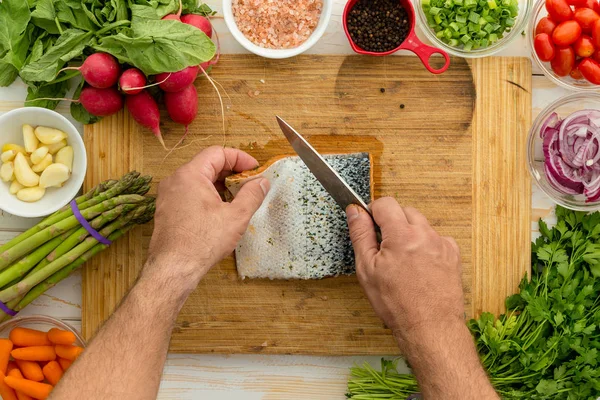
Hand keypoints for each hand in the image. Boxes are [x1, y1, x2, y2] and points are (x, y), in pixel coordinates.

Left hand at [145, 146, 269, 290]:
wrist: (174, 268)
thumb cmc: (202, 241)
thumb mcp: (236, 216)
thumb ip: (252, 194)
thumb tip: (262, 182)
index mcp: (190, 174)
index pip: (217, 153)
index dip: (240, 158)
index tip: (255, 169)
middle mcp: (175, 180)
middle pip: (207, 165)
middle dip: (231, 172)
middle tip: (250, 184)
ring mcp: (168, 195)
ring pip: (199, 180)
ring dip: (220, 185)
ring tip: (238, 198)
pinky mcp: (167, 210)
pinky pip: (190, 193)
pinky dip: (207, 195)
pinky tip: (221, 211)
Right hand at [346, 198, 463, 341]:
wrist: (429, 326)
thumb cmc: (397, 303)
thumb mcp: (367, 269)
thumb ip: (361, 234)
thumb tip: (355, 211)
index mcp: (401, 234)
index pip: (385, 203)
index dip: (373, 212)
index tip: (370, 224)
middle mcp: (425, 234)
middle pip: (404, 210)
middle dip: (392, 222)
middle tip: (384, 247)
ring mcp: (441, 243)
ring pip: (421, 224)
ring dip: (409, 233)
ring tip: (402, 260)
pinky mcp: (452, 254)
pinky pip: (435, 238)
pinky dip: (426, 245)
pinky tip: (419, 266)